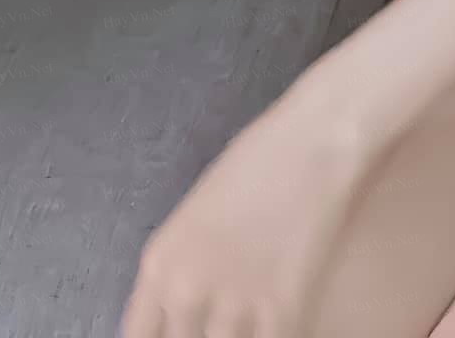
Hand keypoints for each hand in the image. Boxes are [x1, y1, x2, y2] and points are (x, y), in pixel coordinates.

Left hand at [118, 91, 362, 337]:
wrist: (317, 137)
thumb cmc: (260, 159)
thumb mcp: (197, 214)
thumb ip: (181, 269)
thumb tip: (181, 314)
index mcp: (159, 263)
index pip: (137, 337)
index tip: (183, 334)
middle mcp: (185, 289)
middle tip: (223, 325)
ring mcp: (233, 304)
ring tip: (250, 322)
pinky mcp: (282, 311)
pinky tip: (280, 323)